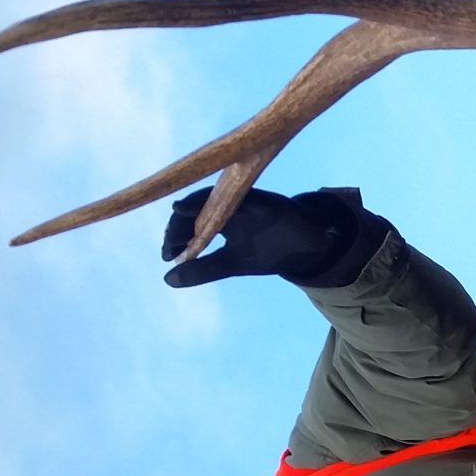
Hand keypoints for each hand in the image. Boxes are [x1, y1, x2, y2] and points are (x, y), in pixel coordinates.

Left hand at [161, 186, 360, 287]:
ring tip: (177, 215)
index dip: (174, 234)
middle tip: (171, 244)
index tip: (166, 254)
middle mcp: (229, 206)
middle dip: (179, 223)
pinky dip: (225, 200)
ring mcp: (247, 201)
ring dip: (194, 205)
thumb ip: (203, 270)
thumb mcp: (232, 264)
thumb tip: (168, 278)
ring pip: (214, 196)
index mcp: (219, 219)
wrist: (309, 247)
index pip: (190, 220)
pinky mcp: (265, 201)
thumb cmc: (270, 252)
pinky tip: (214, 208)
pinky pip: (242, 197)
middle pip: (196, 206)